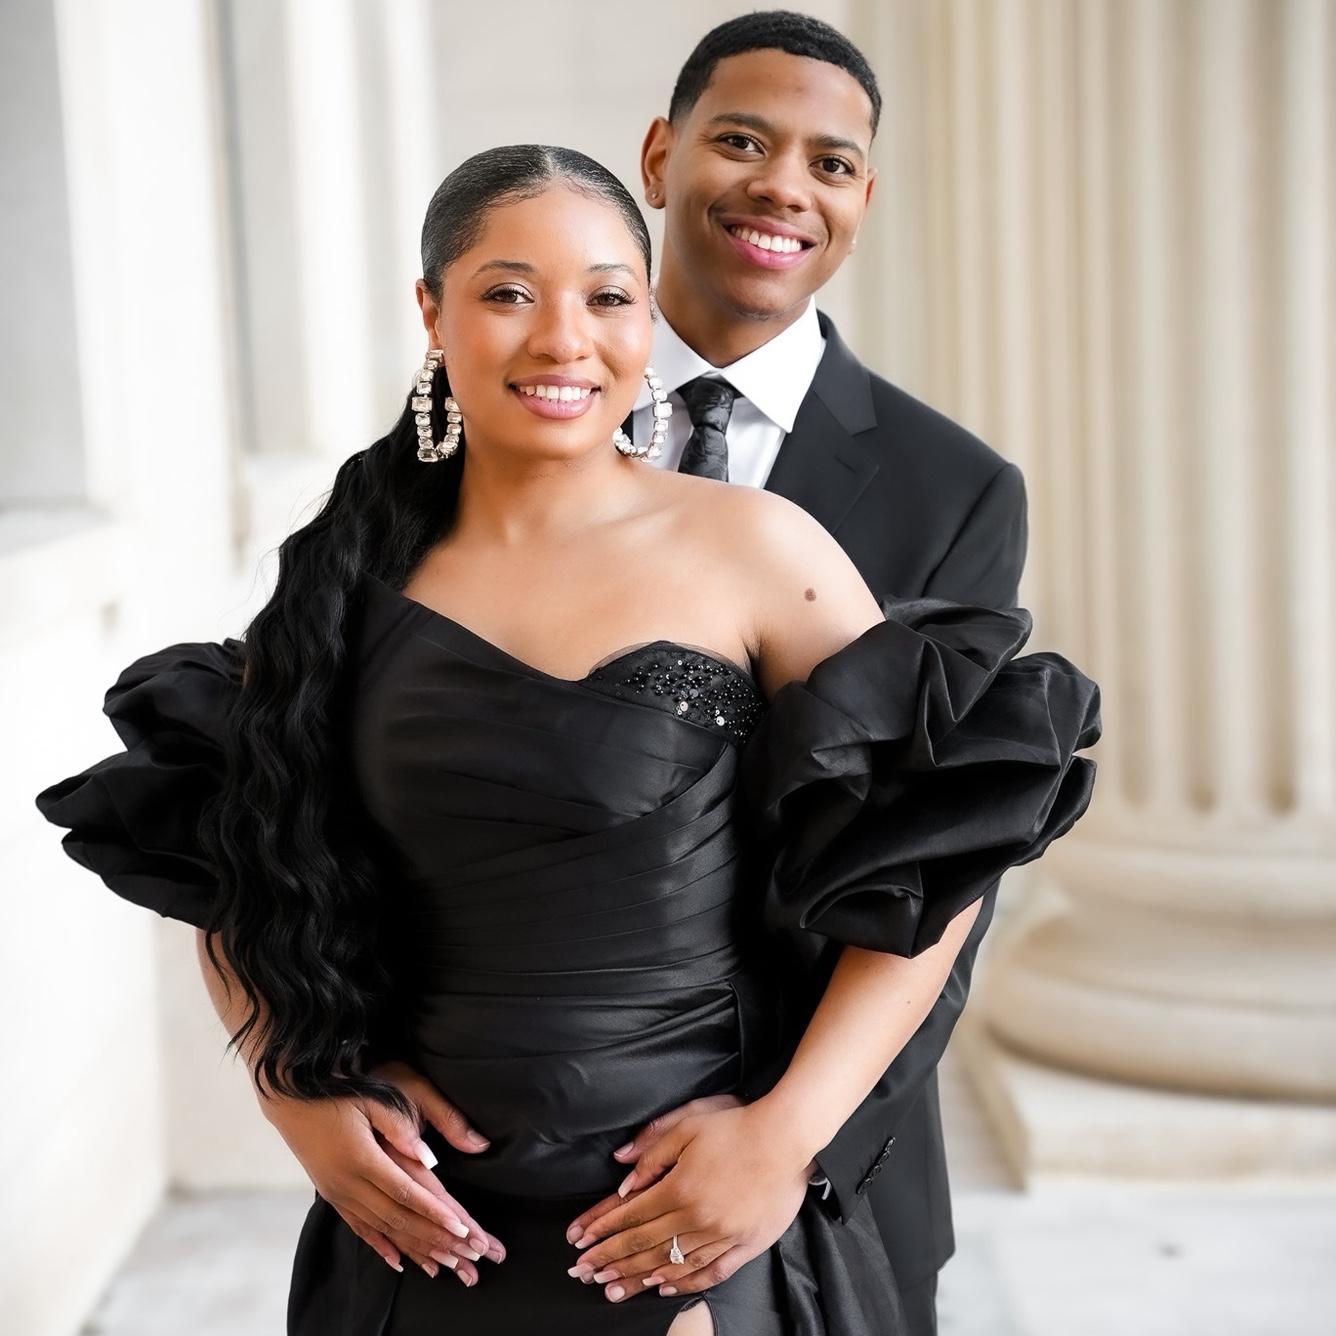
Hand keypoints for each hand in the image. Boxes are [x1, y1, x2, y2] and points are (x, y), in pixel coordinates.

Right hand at [260, 1059, 503, 1286]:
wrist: (288, 1093)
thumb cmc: (339, 1086)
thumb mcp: (373, 1096)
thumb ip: (401, 1125)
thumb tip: (429, 1156)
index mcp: (361, 1158)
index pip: (405, 1193)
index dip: (435, 1213)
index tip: (462, 1229)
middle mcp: (346, 1183)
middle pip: (397, 1218)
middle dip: (433, 1238)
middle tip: (465, 1254)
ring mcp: (336, 1191)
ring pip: (380, 1228)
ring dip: (413, 1248)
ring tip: (444, 1265)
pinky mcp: (331, 1192)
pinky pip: (359, 1227)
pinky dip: (381, 1245)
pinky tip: (398, 1261)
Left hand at [562, 1096, 812, 1302]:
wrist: (787, 1137)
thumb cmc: (737, 1125)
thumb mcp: (688, 1122)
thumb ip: (652, 1147)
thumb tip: (621, 1168)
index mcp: (679, 1187)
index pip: (630, 1216)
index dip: (602, 1230)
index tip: (579, 1243)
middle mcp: (696, 1217)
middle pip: (644, 1244)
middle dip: (609, 1259)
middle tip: (583, 1273)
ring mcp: (721, 1234)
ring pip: (672, 1263)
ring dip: (637, 1277)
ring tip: (612, 1288)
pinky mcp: (745, 1244)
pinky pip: (709, 1273)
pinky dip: (684, 1283)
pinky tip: (663, 1287)